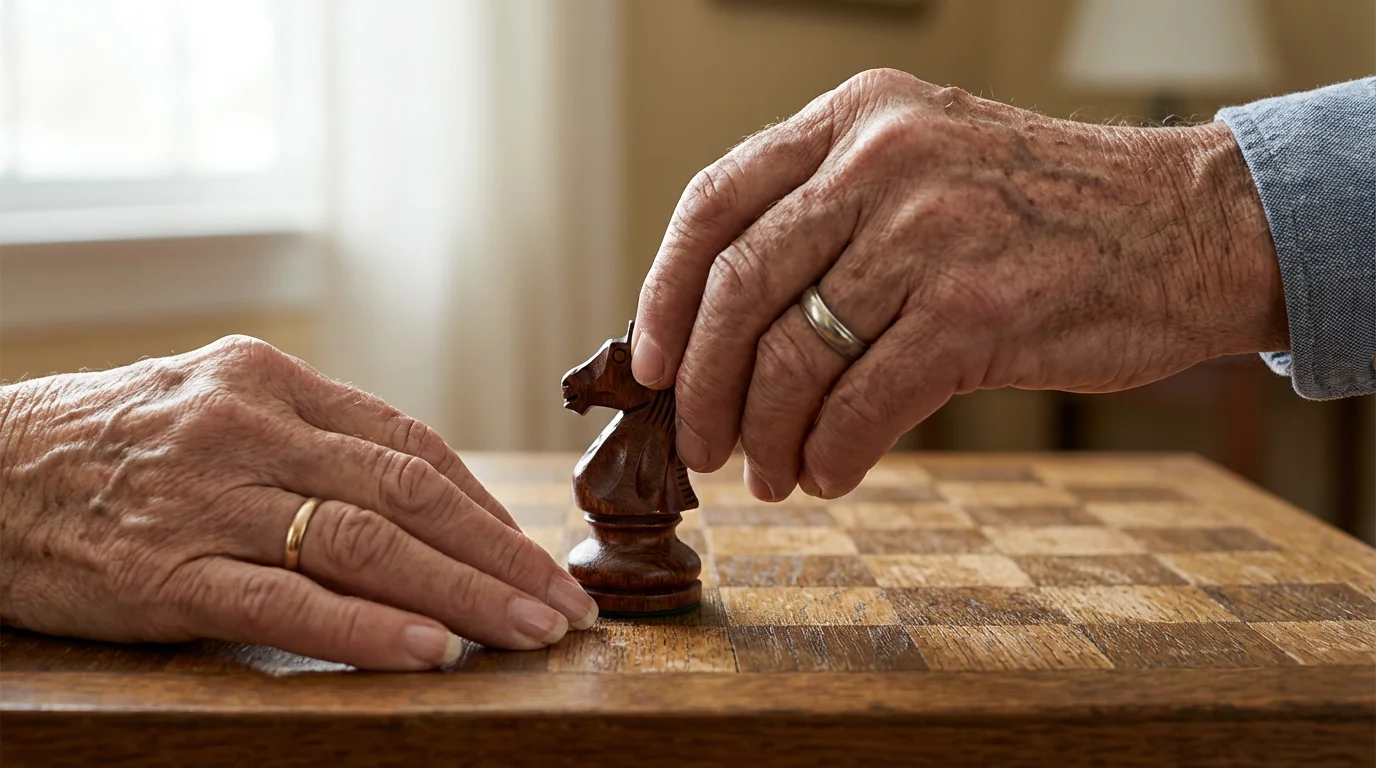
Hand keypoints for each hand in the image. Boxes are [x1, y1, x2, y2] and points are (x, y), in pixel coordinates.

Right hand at [0, 336, 596, 670]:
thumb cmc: (112, 445)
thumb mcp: (215, 406)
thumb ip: (312, 440)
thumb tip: (424, 498)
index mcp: (273, 380)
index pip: (413, 447)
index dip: (489, 508)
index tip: (541, 557)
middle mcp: (251, 427)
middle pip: (409, 494)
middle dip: (501, 556)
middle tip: (566, 606)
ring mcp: (208, 499)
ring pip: (364, 544)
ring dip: (462, 594)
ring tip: (529, 633)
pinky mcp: (165, 571)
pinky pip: (286, 601)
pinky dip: (366, 628)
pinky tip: (428, 651)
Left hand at [632, 69, 1286, 501]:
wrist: (1191, 227)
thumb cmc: (1044, 214)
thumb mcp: (927, 168)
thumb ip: (830, 223)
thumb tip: (725, 337)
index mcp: (856, 116)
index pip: (716, 202)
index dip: (666, 295)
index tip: (652, 365)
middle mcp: (884, 157)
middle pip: (741, 286)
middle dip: (706, 385)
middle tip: (702, 445)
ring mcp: (932, 230)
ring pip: (797, 354)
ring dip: (768, 433)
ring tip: (771, 472)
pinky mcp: (978, 309)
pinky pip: (865, 402)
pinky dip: (833, 451)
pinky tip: (831, 474)